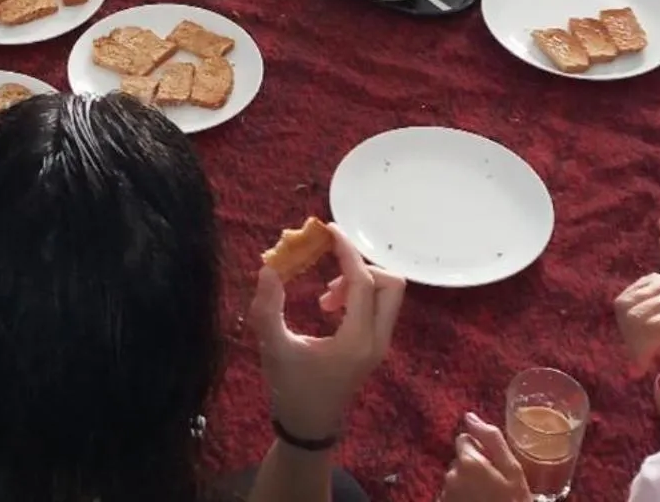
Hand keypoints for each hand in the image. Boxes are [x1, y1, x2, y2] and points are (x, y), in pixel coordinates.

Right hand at [251, 223, 405, 441]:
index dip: (348, 252)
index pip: (364, 282)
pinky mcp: (374, 346)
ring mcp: (379, 344)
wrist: (309, 428)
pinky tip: (328, 307)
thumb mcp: (273, 348)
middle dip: (361, 267)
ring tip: (323, 298)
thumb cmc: (291, 390)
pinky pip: (378, 306)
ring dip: (358, 282)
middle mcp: (376, 340)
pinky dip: (358, 295)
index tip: (328, 230)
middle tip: (328, 272)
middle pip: (391, 284)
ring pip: (387, 294)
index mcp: (356, 341)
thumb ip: (268, 309)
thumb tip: (268, 268)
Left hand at [440, 415, 529, 501]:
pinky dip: (462, 498)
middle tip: (494, 486)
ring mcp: (446, 493)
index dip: (480, 450)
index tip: (494, 467)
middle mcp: (451, 475)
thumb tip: (470, 416)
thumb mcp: (513, 471)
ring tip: (487, 498)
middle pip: (460, 459)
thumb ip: (492, 439)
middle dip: (474, 467)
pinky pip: (452, 495)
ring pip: (456, 478)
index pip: (464, 439)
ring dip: (468, 484)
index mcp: (469, 461)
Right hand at [615, 273, 659, 383]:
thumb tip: (652, 348)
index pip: (651, 328)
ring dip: (628, 329)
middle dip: (633, 341)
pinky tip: (639, 326)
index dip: (640, 349)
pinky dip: (626, 315)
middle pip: (636, 316)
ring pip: (627, 305)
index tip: (641, 368)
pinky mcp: (654, 279)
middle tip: (639, 356)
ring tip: (640, 342)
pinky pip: (626, 296)